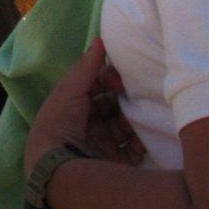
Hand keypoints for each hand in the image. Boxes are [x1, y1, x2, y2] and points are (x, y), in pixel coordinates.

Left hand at [25, 38, 142, 176]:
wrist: (57, 168)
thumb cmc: (59, 124)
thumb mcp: (70, 90)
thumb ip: (87, 66)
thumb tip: (100, 40)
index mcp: (74, 108)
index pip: (97, 88)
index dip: (110, 80)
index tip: (121, 80)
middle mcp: (88, 126)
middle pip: (114, 107)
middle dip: (128, 99)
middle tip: (142, 93)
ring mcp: (102, 145)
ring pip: (127, 127)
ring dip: (137, 119)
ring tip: (149, 111)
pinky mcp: (114, 164)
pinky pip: (134, 150)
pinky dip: (143, 141)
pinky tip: (150, 131)